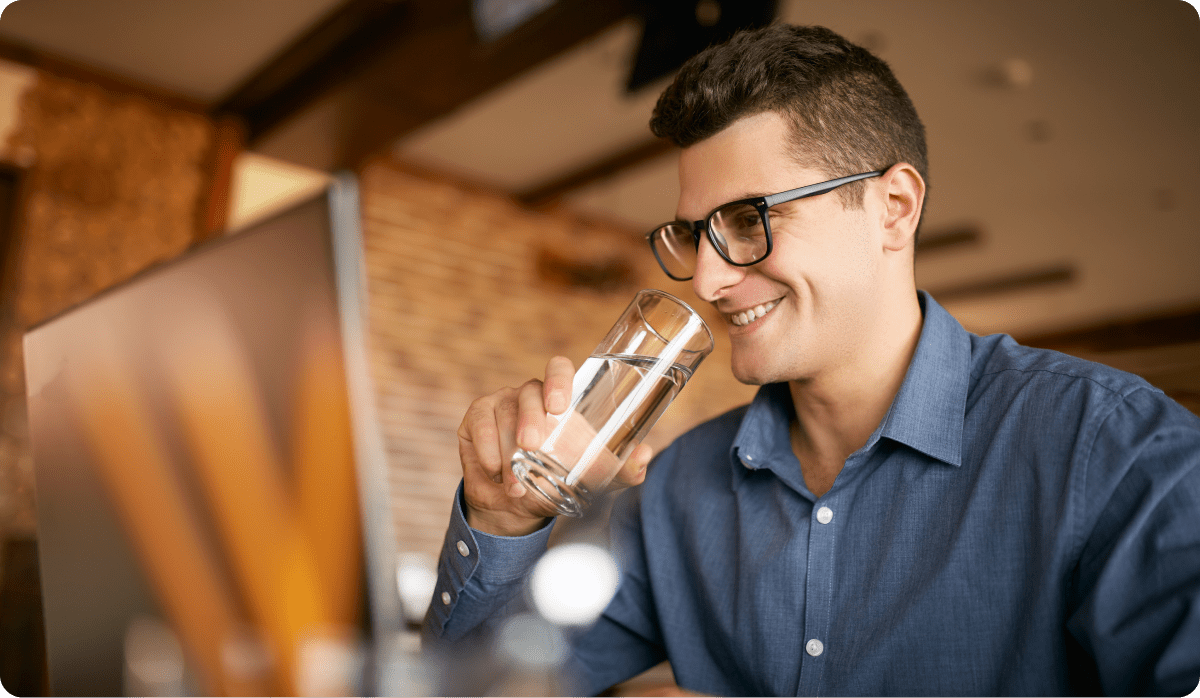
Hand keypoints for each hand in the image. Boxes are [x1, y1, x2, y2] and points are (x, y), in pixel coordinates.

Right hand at [457, 355, 653, 536]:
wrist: (515, 506)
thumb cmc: (557, 481)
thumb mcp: (593, 480)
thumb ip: (622, 471)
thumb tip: (644, 457)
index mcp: (560, 399)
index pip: (559, 369)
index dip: (558, 379)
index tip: (559, 405)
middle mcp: (530, 395)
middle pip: (529, 392)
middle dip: (530, 418)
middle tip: (531, 445)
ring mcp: (500, 403)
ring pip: (502, 413)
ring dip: (507, 450)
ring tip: (515, 483)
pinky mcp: (476, 418)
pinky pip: (479, 425)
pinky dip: (486, 451)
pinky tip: (495, 472)